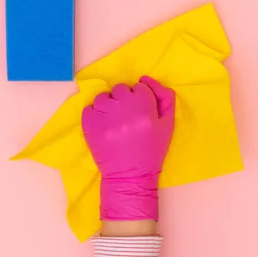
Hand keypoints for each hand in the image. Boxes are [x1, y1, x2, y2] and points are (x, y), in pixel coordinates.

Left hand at [82, 76, 174, 221]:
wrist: (130, 176)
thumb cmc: (151, 151)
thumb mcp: (168, 124)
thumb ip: (164, 97)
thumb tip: (144, 79)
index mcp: (145, 108)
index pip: (139, 86)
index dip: (140, 99)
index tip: (140, 113)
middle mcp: (124, 109)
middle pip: (120, 88)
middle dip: (124, 100)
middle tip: (127, 118)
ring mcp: (104, 117)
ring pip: (103, 97)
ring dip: (108, 106)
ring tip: (113, 122)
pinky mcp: (89, 125)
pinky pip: (89, 108)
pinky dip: (95, 115)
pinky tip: (103, 127)